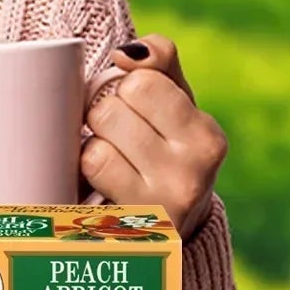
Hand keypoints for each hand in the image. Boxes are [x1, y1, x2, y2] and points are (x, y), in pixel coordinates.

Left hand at [81, 36, 226, 237]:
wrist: (162, 236)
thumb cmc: (163, 154)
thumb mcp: (176, 108)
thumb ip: (160, 63)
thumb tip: (126, 53)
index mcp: (207, 138)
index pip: (139, 81)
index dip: (125, 92)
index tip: (135, 113)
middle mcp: (193, 175)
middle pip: (109, 111)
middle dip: (103, 120)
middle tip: (119, 143)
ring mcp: (161, 207)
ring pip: (94, 148)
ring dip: (91, 152)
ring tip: (112, 168)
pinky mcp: (126, 231)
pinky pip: (86, 181)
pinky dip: (83, 180)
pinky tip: (101, 192)